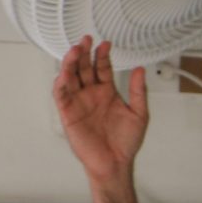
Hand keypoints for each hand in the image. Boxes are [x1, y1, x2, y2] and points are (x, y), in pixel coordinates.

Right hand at [54, 37, 148, 197]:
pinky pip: (61, 95)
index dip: (102, 56)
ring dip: (70, 63)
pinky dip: (60, 83)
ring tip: (75, 50)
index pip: (102, 68)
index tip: (106, 44)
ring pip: (70, 77)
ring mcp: (79, 102)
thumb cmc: (126, 142)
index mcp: (106, 92)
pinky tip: (64, 73)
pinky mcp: (68, 113)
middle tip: (86, 39)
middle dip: (84, 53)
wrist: (115, 163)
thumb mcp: (139, 113)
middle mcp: (91, 94)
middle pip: (83, 68)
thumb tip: (141, 69)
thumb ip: (138, 91)